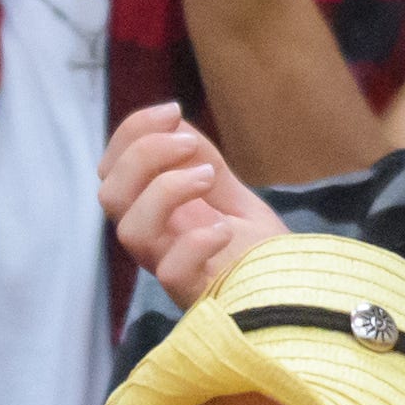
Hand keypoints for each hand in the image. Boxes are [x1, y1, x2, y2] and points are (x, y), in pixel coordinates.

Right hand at [99, 102, 285, 303]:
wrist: (294, 288)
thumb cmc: (257, 246)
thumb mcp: (228, 190)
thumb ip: (199, 157)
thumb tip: (173, 120)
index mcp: (152, 211)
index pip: (111, 169)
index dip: (131, 133)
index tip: (174, 111)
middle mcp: (153, 239)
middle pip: (109, 196)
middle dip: (145, 156)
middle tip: (192, 147)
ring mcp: (169, 267)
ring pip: (130, 231)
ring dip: (167, 191)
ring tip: (209, 178)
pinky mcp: (193, 294)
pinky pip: (170, 271)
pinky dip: (195, 242)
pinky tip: (224, 230)